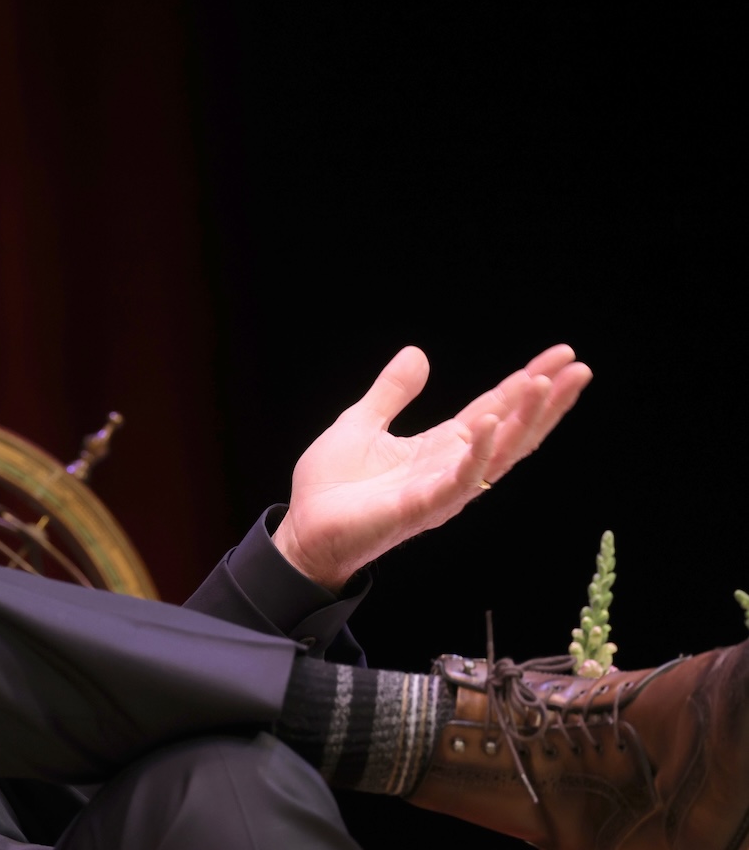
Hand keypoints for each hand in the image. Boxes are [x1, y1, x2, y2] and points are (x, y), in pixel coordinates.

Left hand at [273, 345, 591, 590]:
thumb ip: (392, 392)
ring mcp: (441, 490)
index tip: (561, 355)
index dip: (525, 383)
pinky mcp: (421, 508)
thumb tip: (418, 353)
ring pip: (497, 455)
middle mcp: (452, 469)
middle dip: (545, 401)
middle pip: (511, 432)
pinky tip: (488, 422)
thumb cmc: (333, 486)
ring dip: (523, 419)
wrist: (304, 528)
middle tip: (577, 368)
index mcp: (440, 448)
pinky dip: (476, 452)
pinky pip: (458, 480)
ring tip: (545, 384)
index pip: (494, 410)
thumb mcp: (362, 423)